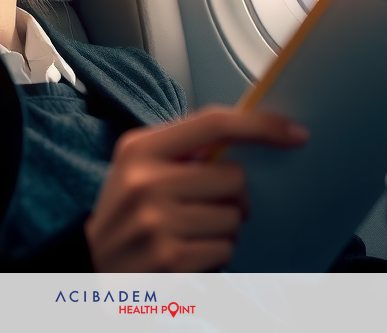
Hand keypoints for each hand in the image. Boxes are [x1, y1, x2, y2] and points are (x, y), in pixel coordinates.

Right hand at [85, 106, 307, 271]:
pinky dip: (216, 253)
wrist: (90, 263)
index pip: (214, 124)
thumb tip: (251, 136)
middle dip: (234, 196)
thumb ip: (185, 149)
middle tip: (210, 205)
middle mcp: (145, 181)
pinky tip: (188, 252)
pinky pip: (225, 249)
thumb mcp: (139, 166)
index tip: (296, 134)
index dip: (261, 126)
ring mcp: (156, 221)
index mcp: (140, 148)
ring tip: (191, 231)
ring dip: (224, 228)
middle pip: (234, 178)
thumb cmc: (127, 210)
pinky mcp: (169, 259)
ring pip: (233, 218)